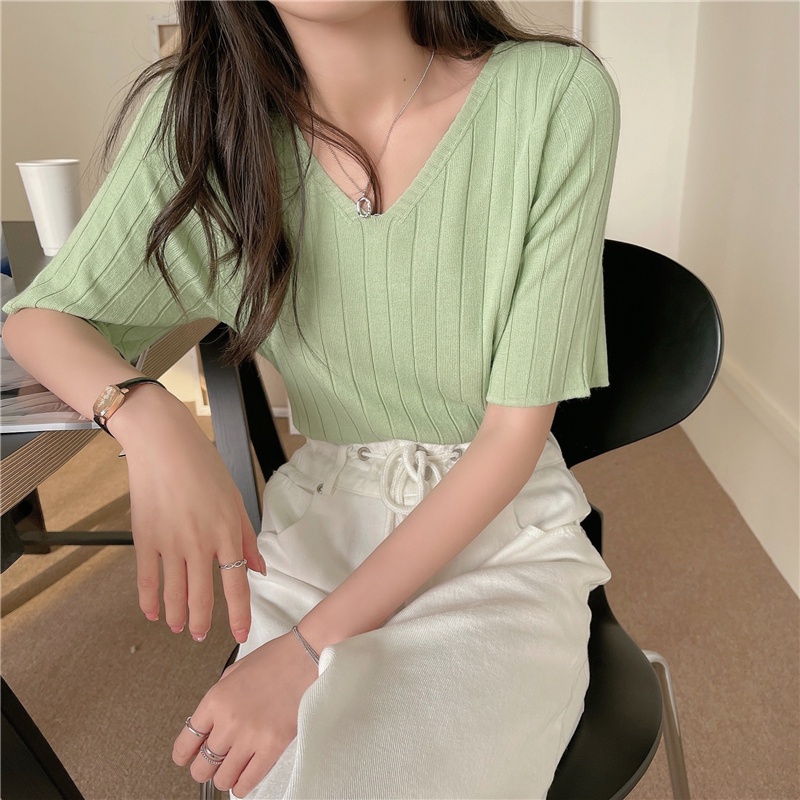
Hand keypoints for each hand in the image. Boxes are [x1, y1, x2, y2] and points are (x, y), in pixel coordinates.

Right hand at [111, 387, 267, 641]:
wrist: (164, 443)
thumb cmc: (204, 466)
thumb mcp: (234, 499)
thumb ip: (247, 538)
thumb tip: (259, 569)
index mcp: (228, 533)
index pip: (237, 584)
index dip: (239, 614)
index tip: (240, 635)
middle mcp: (200, 543)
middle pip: (202, 596)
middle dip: (202, 622)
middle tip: (200, 635)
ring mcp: (170, 543)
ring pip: (174, 593)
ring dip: (176, 616)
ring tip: (178, 628)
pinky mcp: (145, 538)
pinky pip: (147, 579)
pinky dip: (149, 600)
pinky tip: (152, 613)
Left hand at [173, 631, 319, 796]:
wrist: (306, 655)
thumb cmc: (275, 659)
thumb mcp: (234, 672)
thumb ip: (217, 700)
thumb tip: (207, 724)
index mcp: (215, 700)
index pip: (184, 744)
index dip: (184, 756)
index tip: (188, 758)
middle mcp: (228, 721)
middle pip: (201, 767)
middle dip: (204, 769)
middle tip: (212, 765)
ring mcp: (250, 736)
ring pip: (222, 779)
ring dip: (225, 777)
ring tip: (232, 769)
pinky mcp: (272, 746)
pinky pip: (248, 781)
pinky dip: (243, 786)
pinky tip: (244, 779)